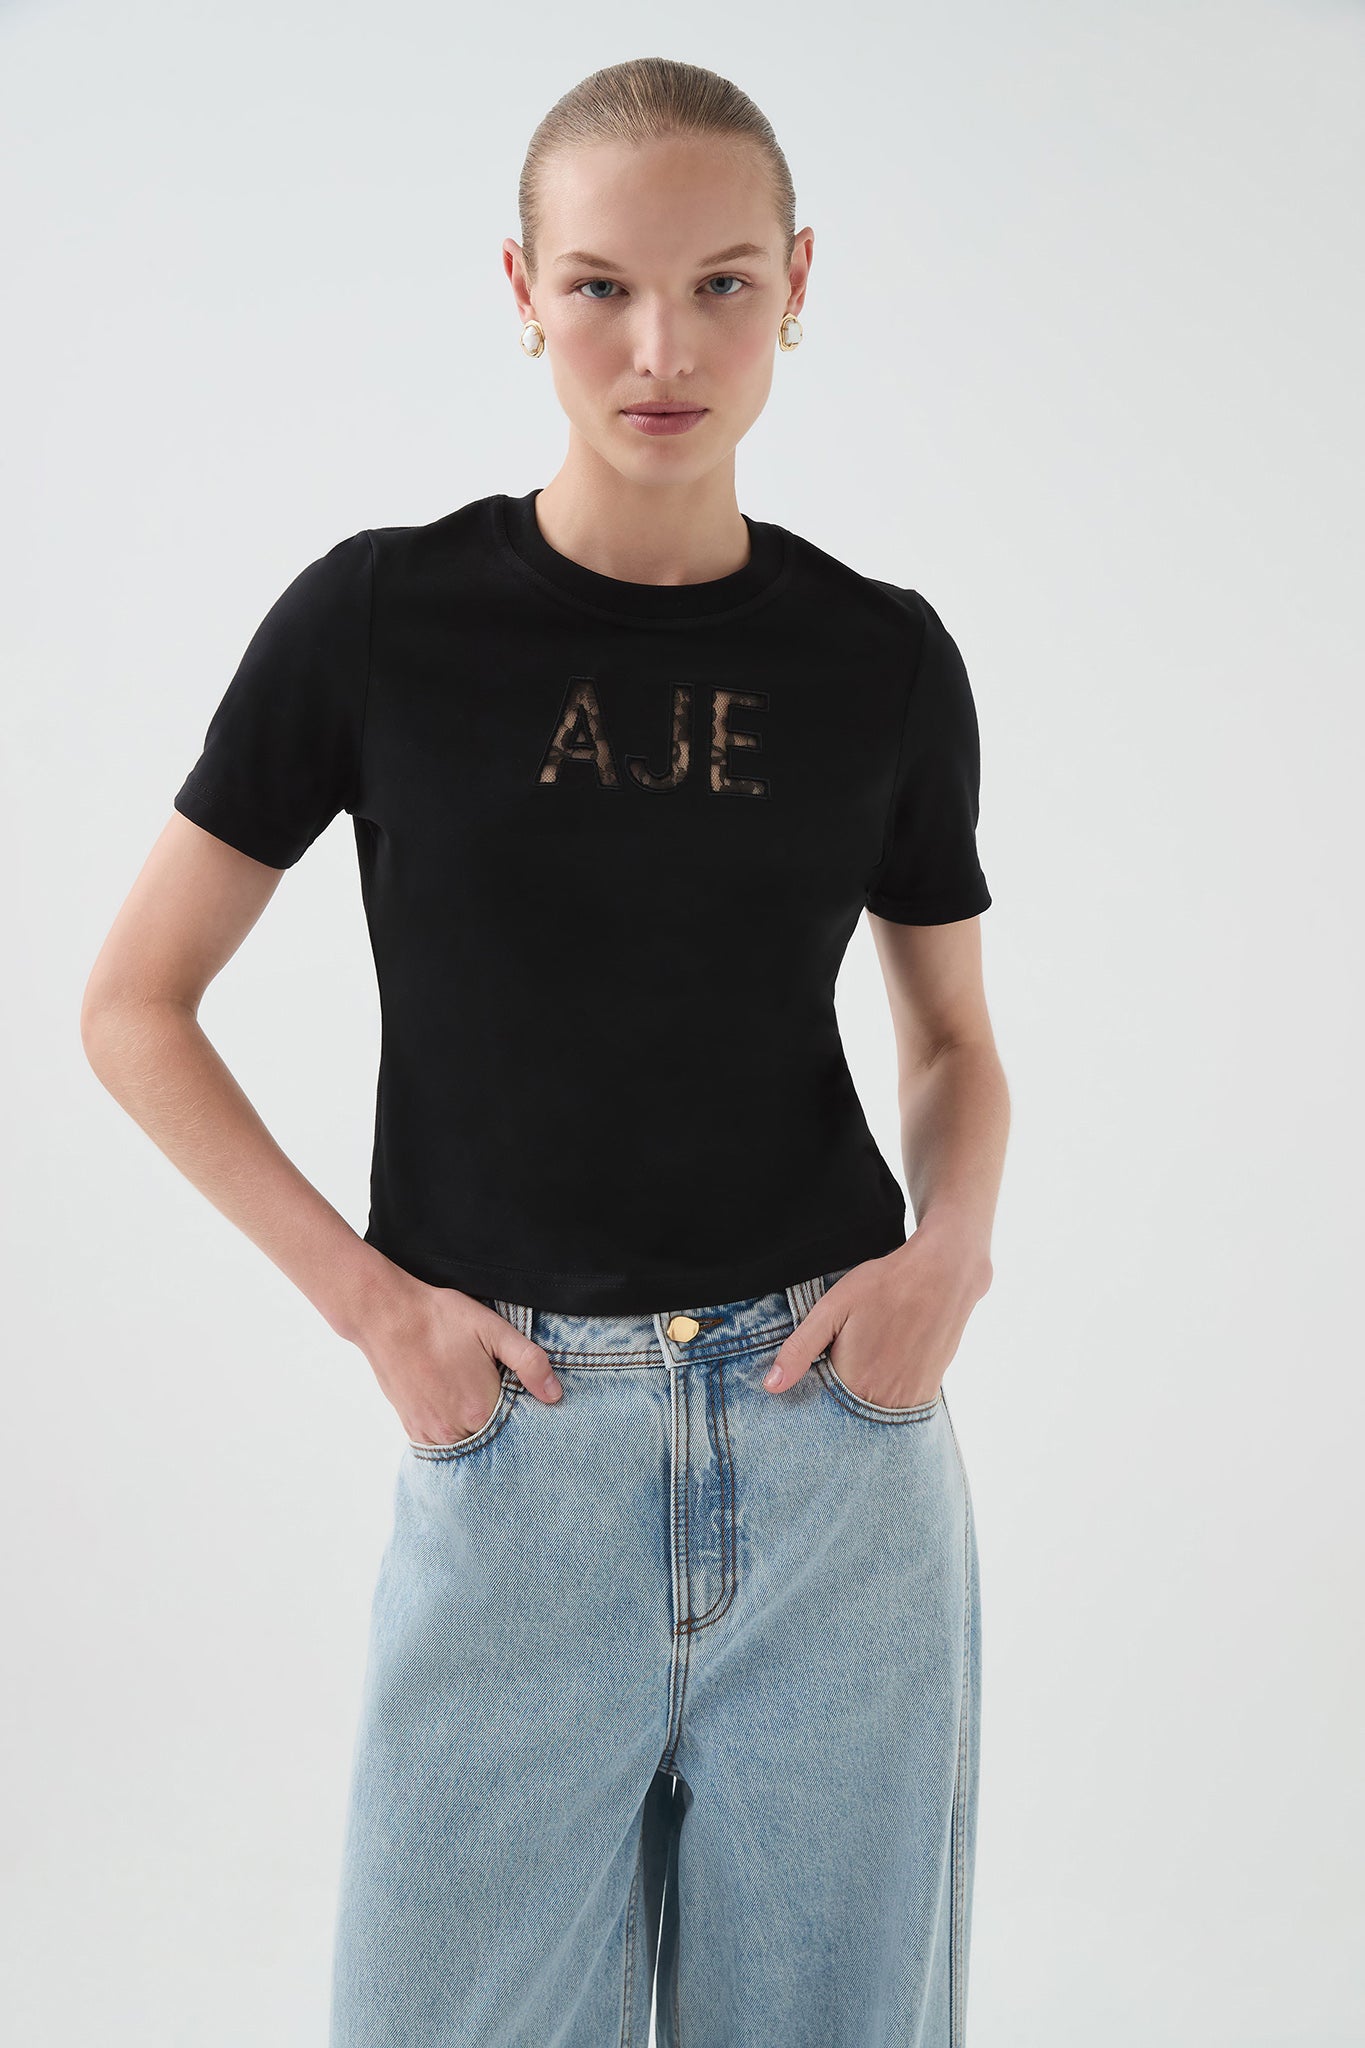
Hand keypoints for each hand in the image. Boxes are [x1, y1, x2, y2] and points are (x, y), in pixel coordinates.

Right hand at [358, 1269, 562, 1444]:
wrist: (387, 1316)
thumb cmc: (441, 1318)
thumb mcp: (493, 1329)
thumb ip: (529, 1362)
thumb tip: (555, 1395)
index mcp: (480, 1409)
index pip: (517, 1431)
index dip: (523, 1417)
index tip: (522, 1400)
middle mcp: (455, 1430)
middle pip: (492, 1441)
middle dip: (501, 1426)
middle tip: (496, 1394)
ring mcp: (431, 1433)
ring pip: (467, 1446)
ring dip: (476, 1432)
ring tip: (475, 1400)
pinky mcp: (412, 1429)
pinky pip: (442, 1446)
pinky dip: (454, 1434)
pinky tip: (456, 1409)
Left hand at [762, 1227, 991, 1403]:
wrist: (944, 1273)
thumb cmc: (884, 1287)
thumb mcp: (832, 1309)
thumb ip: (800, 1350)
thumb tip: (771, 1387)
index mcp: (857, 1383)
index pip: (822, 1414)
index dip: (812, 1402)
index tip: (811, 1384)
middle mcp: (886, 1400)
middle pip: (849, 1419)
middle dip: (836, 1406)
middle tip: (841, 1365)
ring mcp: (912, 1399)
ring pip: (874, 1416)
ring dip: (862, 1403)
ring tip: (863, 1365)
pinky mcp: (930, 1390)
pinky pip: (899, 1408)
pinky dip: (886, 1397)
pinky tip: (883, 1368)